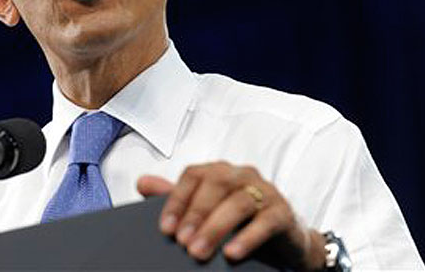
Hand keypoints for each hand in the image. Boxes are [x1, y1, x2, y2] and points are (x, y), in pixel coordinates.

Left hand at [137, 162, 324, 270]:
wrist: (283, 240)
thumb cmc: (239, 220)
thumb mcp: (205, 208)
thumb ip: (175, 196)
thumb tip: (142, 183)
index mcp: (219, 171)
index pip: (193, 175)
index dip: (177, 200)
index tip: (165, 228)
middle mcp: (242, 175)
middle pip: (216, 185)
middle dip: (195, 214)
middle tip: (181, 242)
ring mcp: (265, 191)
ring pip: (239, 202)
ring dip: (216, 228)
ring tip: (199, 251)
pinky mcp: (283, 212)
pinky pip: (266, 221)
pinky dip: (247, 237)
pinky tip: (231, 253)